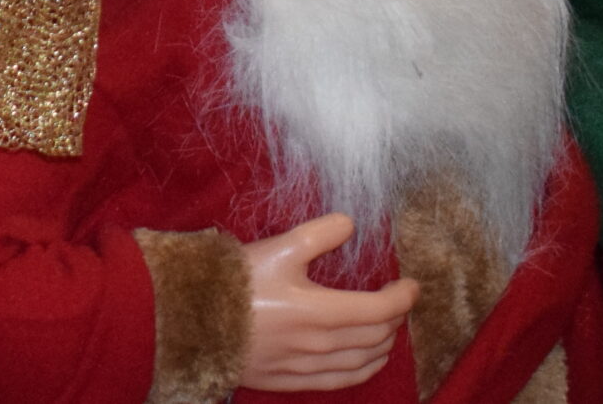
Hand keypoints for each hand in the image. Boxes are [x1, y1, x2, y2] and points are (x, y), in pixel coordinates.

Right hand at [238, 213, 419, 391]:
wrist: (192, 320)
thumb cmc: (232, 282)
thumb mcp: (276, 248)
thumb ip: (317, 235)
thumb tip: (350, 222)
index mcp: (320, 311)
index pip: (381, 309)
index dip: (403, 297)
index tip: (411, 285)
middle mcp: (320, 344)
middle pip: (378, 336)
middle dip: (396, 318)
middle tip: (398, 301)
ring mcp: (307, 366)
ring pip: (364, 361)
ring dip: (384, 344)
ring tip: (388, 328)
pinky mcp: (291, 379)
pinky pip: (342, 380)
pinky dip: (364, 369)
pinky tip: (367, 360)